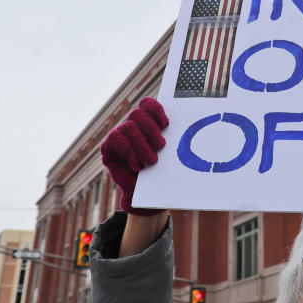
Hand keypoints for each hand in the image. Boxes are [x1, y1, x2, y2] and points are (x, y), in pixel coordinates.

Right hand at [100, 97, 168, 214]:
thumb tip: (193, 123)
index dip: (156, 110)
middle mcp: (132, 126)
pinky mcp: (108, 148)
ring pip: (128, 126)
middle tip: (162, 146)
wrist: (147, 198)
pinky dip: (129, 152)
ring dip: (142, 144)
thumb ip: (176, 140)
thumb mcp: (172, 155)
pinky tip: (137, 165)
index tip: (166, 125)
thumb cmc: (163, 174)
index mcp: (148, 124)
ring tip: (152, 161)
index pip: (147, 105)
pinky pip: (115, 139)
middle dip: (151, 129)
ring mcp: (119, 136)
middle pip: (137, 113)